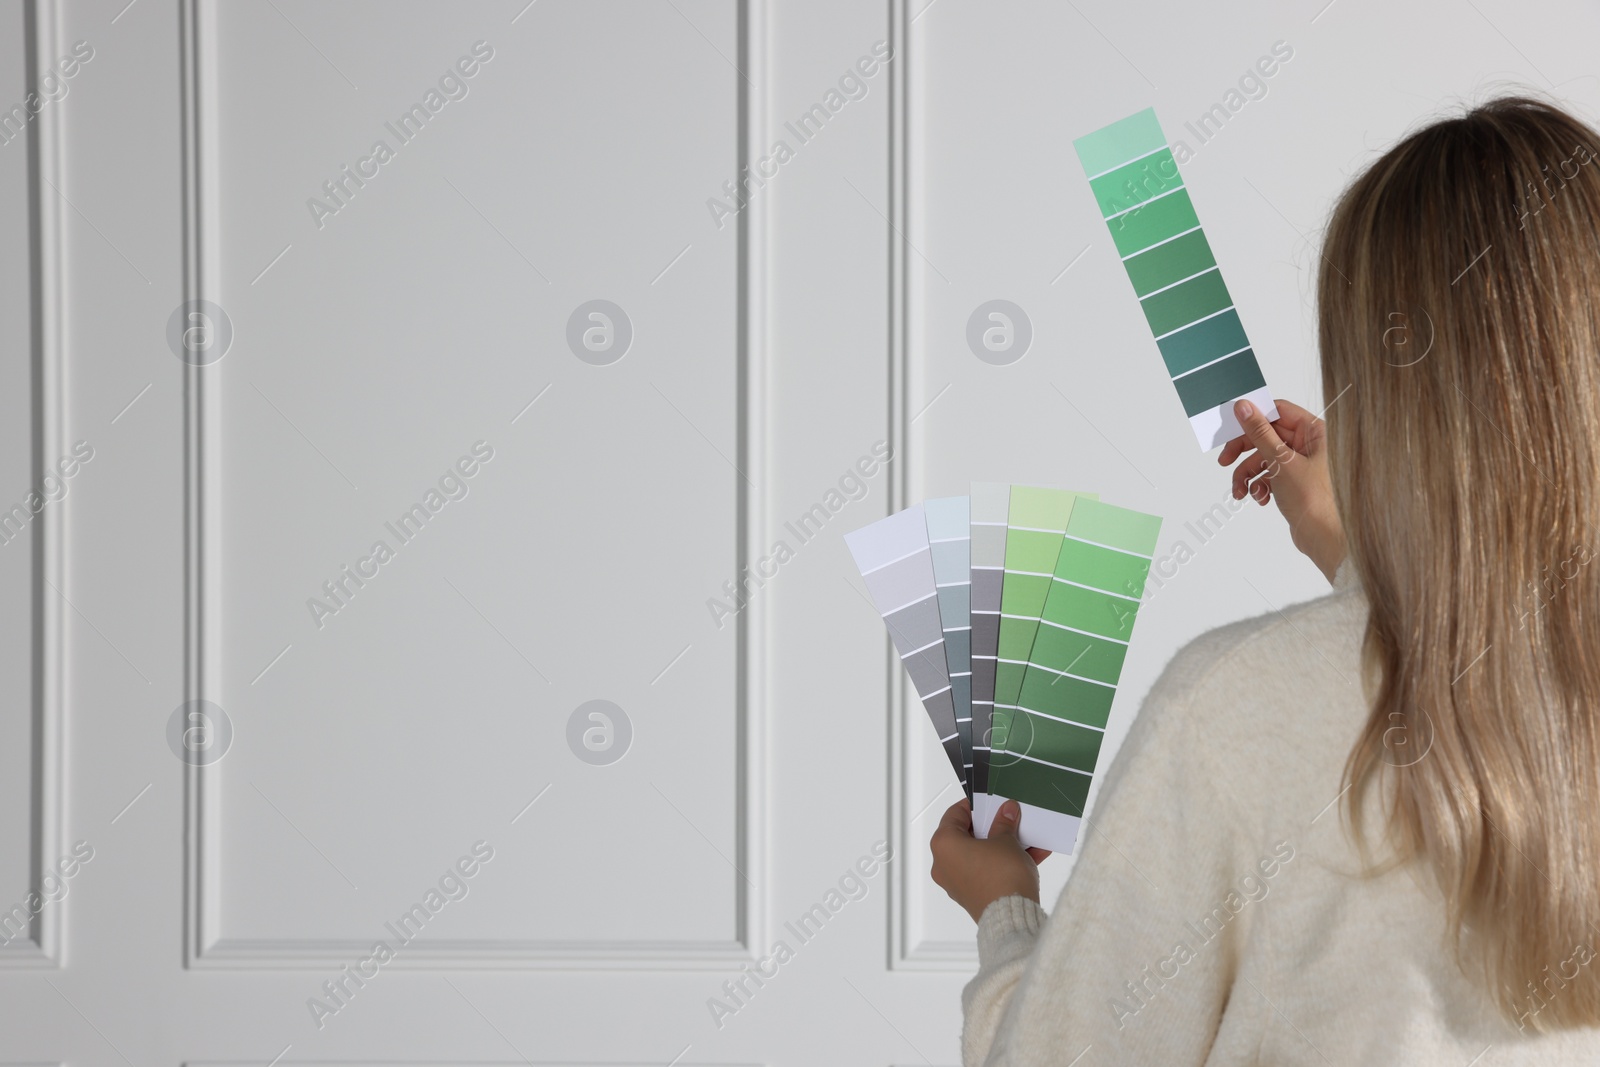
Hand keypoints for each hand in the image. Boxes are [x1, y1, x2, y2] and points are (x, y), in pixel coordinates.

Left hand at [930, 798, 1049, 922]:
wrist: (1012, 917)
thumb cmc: (1001, 878)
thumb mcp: (1006, 841)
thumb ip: (1004, 823)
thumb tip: (1006, 812)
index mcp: (944, 845)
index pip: (954, 814)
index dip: (975, 806)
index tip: (991, 802)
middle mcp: (944, 865)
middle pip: (968, 836)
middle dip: (993, 827)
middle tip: (1009, 817)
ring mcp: (958, 882)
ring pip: (981, 855)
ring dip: (1004, 845)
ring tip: (1026, 837)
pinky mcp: (973, 896)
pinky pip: (989, 871)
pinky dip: (1006, 863)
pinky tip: (1032, 855)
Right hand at [1218, 398, 1345, 583]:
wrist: (1323, 537)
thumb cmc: (1313, 498)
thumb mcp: (1280, 461)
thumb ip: (1259, 432)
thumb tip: (1243, 406)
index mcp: (1313, 431)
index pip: (1277, 411)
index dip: (1253, 418)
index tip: (1231, 427)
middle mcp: (1307, 443)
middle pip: (1265, 435)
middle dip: (1243, 452)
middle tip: (1225, 461)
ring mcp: (1299, 462)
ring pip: (1262, 458)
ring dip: (1247, 475)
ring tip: (1240, 491)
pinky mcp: (1292, 480)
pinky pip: (1267, 474)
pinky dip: (1259, 486)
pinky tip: (1260, 498)